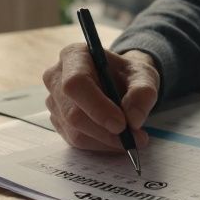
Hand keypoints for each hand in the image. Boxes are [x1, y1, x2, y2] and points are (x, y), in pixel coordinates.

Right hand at [43, 45, 159, 150]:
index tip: (122, 124)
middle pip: (73, 113)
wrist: (119, 82)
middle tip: (135, 138)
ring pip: (75, 132)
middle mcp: (56, 77)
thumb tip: (133, 120)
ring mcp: (54, 101)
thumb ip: (143, 93)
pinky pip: (76, 141)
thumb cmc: (127, 75)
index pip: (76, 83)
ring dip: (106, 141)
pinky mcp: (58, 121)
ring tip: (133, 139)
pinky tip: (117, 139)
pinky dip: (101, 144)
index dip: (97, 107)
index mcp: (74, 55)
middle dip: (106, 131)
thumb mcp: (144, 76)